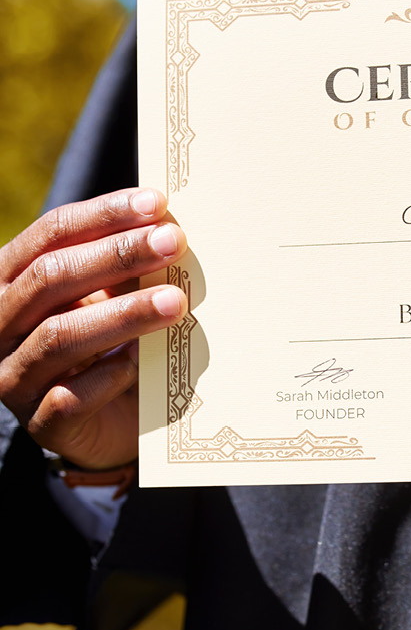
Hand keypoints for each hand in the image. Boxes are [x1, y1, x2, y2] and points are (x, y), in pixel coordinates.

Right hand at [0, 188, 187, 468]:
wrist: (112, 426)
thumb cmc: (112, 347)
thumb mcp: (114, 300)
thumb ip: (126, 270)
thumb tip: (169, 228)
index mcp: (12, 282)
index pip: (50, 235)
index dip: (103, 215)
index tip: (157, 203)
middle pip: (52, 278)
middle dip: (118, 255)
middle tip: (173, 243)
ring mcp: (14, 376)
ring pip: (60, 336)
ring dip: (123, 314)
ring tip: (175, 301)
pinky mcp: (41, 424)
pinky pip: (68, 398)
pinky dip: (108, 377)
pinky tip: (139, 365)